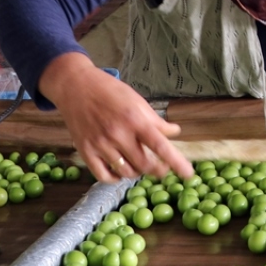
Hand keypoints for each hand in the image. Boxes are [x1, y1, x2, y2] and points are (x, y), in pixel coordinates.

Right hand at [39, 53, 194, 182]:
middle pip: (144, 165)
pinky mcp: (86, 151)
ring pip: (126, 172)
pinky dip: (115, 178)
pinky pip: (104, 176)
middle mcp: (118, 134)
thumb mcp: (137, 101)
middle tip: (161, 168)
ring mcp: (100, 144)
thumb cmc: (110, 91)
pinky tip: (120, 171)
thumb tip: (174, 132)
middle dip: (157, 170)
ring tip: (139, 164)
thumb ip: (156, 120)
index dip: (176, 162)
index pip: (160, 146)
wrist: (76, 86)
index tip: (189, 173)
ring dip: (137, 172)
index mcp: (135, 120)